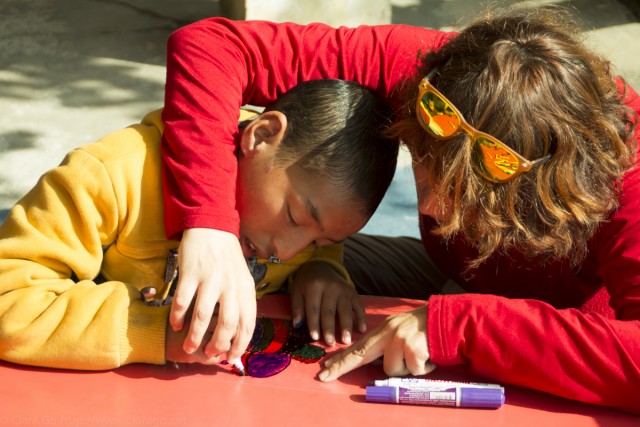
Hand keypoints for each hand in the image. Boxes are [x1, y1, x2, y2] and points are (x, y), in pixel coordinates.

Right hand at [170, 228, 255, 361]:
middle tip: (209, 354)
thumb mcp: (242, 279)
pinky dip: (178, 317)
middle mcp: (231, 285)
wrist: (212, 227)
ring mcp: (211, 279)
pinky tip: (176, 325)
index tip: (231, 357)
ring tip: (189, 347)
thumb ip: (241, 304)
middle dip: (217, 345)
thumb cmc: (227, 259)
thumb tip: (238, 335)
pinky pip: (183, 301)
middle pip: (227, 324)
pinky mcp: (191, 272)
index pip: (247, 324)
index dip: (239, 345)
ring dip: (195, 336)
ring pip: (203, 316)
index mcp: (246, 289)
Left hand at [291, 261, 366, 345]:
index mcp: (314, 286)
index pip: (314, 308)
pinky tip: (362, 329)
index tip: (315, 338)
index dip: (314, 324)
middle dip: (330, 329)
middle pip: (329, 311)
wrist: (320, 266)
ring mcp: (343, 289)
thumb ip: (297, 307)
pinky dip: (361, 318)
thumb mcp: (297, 290)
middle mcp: (330, 287)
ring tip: (346, 341)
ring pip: (345, 310)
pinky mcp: (353, 292)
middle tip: (330, 343)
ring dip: (346, 326)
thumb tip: (297, 325)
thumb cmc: (307, 283)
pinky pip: (359, 305)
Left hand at [318, 306, 434, 381]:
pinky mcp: (413, 349)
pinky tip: (428, 358)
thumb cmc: (424, 331)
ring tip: (419, 357)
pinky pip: (411, 371)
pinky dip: (422, 369)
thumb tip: (375, 365)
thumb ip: (386, 345)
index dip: (342, 357)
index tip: (325, 366)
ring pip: (391, 370)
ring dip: (407, 369)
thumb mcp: (401, 331)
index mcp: (384, 329)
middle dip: (341, 366)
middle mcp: (388, 332)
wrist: (448, 320)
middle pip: (360, 354)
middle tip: (324, 375)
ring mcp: (400, 340)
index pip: (359, 345)